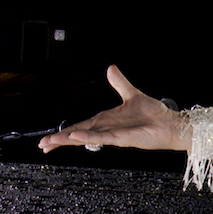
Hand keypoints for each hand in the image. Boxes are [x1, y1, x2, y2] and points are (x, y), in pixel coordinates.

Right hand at [38, 65, 191, 153]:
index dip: (64, 132)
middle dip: (60, 140)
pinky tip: (75, 137)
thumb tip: (110, 68)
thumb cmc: (154, 114)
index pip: (80, 126)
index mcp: (106, 120)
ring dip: (68, 140)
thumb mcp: (132, 94)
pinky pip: (102, 137)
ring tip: (50, 143)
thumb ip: (119, 82)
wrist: (170, 123)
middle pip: (78, 134)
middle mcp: (107, 129)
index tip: (48, 139)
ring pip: (85, 137)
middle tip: (42, 145)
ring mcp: (113, 135)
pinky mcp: (122, 138)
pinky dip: (88, 136)